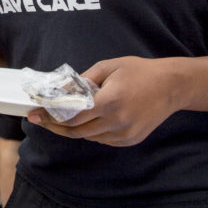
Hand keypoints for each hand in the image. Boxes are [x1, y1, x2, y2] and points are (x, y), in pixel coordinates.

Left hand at [26, 56, 180, 146]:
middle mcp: (118, 121)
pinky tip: (88, 120)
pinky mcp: (131, 140)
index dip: (50, 116)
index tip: (35, 114)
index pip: (72, 115)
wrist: (172, 86)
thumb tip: (59, 91)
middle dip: (55, 126)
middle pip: (76, 131)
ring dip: (72, 129)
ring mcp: (125, 134)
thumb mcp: (108, 67)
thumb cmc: (139, 71)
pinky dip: (91, 132)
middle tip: (40, 119)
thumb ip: (82, 81)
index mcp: (110, 101)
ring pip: (88, 137)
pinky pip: (102, 140)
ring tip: (60, 117)